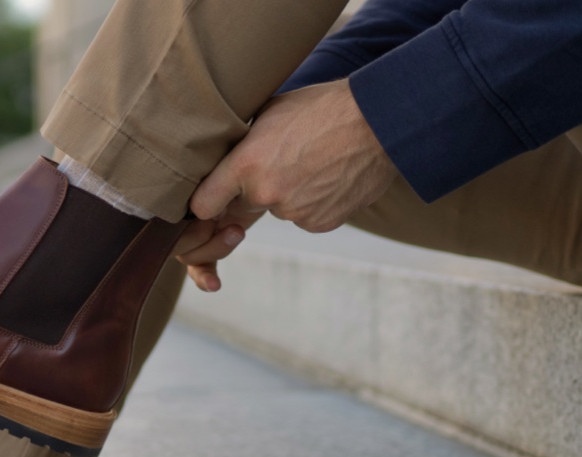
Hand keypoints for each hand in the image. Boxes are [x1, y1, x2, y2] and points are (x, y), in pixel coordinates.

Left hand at [185, 79, 396, 289]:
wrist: (379, 123)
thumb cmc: (322, 108)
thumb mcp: (269, 112)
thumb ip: (242, 142)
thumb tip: (223, 156)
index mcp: (246, 165)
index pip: (203, 205)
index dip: (208, 202)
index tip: (212, 198)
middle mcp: (266, 194)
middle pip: (243, 207)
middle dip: (254, 190)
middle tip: (282, 162)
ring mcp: (294, 213)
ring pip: (278, 210)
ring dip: (288, 194)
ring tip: (312, 162)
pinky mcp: (319, 223)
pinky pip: (305, 216)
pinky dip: (313, 202)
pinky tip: (328, 175)